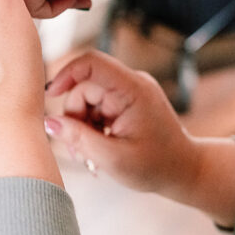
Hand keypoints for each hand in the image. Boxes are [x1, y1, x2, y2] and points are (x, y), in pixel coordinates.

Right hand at [44, 51, 195, 194]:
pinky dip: (92, 129)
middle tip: (78, 151)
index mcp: (133, 89)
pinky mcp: (126, 105)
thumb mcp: (113, 158)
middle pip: (85, 87)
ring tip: (90, 157)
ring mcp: (129, 94)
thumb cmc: (156, 166)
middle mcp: (131, 84)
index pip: (92, 62)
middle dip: (75, 118)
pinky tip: (98, 151)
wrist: (184, 172)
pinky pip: (97, 109)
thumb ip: (79, 139)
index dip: (66, 74)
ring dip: (82, 128)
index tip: (51, 95)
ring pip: (87, 101)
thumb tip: (50, 123)